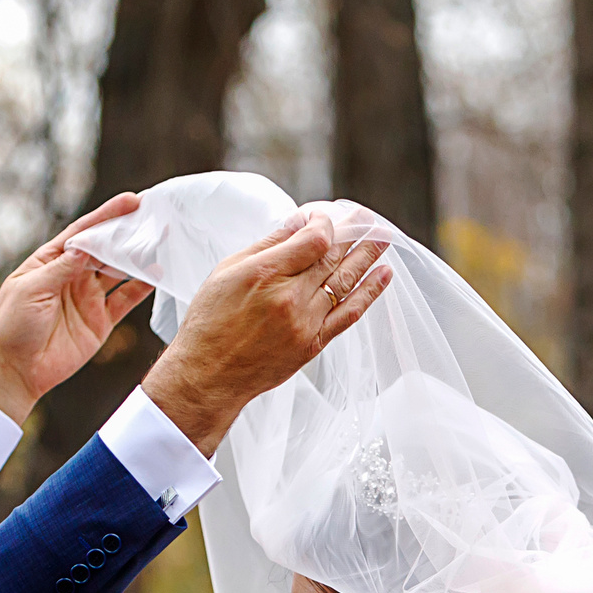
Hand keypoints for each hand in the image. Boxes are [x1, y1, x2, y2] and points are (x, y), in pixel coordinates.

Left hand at [0, 192, 155, 421]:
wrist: (18, 371)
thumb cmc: (13, 326)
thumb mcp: (31, 290)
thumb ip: (61, 268)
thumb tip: (86, 247)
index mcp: (50, 261)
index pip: (82, 233)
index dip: (106, 216)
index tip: (132, 201)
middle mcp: (72, 276)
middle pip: (104, 249)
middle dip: (127, 234)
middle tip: (154, 218)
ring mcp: (88, 298)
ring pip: (118, 271)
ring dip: (138, 257)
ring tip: (161, 241)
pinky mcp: (100, 321)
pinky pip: (125, 299)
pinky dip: (142, 287)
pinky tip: (157, 274)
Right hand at [140, 211, 391, 455]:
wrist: (209, 375)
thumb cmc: (211, 321)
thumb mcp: (228, 271)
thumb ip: (268, 246)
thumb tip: (298, 223)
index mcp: (265, 274)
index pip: (315, 238)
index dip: (326, 223)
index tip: (325, 217)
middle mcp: (290, 298)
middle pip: (333, 257)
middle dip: (353, 233)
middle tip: (367, 219)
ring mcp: (305, 322)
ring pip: (345, 282)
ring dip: (368, 257)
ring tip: (384, 238)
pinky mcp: (313, 343)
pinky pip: (348, 314)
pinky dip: (369, 293)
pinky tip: (383, 274)